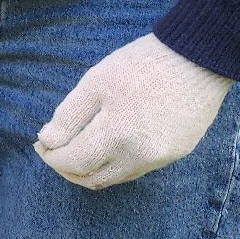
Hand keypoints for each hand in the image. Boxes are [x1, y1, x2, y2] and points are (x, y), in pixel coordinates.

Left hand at [35, 33, 234, 189]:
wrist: (199, 59)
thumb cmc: (142, 65)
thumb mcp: (96, 82)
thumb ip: (69, 116)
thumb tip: (47, 141)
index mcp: (117, 135)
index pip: (73, 162)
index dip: (52, 156)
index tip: (40, 144)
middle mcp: (141, 156)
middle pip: (93, 179)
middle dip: (66, 169)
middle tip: (53, 151)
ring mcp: (162, 158)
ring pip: (115, 179)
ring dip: (90, 170)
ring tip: (75, 150)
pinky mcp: (176, 153)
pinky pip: (137, 170)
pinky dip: (115, 166)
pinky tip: (106, 148)